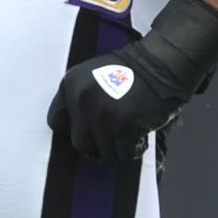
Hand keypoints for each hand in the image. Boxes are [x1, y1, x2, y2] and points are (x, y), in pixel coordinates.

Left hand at [47, 0, 217, 162]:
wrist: (161, 64)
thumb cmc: (130, 72)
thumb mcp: (93, 77)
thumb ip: (79, 100)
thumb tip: (75, 133)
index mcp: (70, 85)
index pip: (56, 122)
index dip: (74, 129)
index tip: (89, 130)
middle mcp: (82, 99)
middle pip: (79, 143)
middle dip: (97, 143)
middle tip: (114, 134)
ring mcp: (102, 114)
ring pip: (102, 152)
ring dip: (118, 147)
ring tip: (130, 130)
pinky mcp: (123, 125)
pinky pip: (124, 153)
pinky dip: (134, 149)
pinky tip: (140, 135)